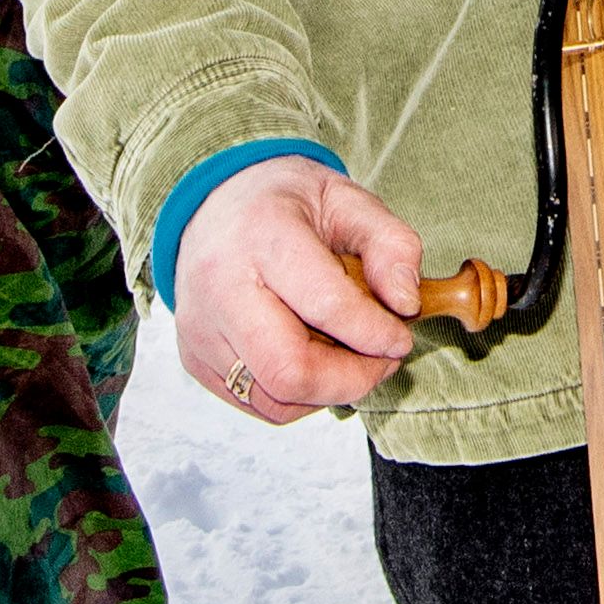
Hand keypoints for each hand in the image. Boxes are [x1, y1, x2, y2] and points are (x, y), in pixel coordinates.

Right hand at [170, 154, 425, 427]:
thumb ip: (391, 244)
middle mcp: (221, 286)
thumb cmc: (286, 204)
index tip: (401, 337)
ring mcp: (201, 328)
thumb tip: (407, 304)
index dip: (375, 333)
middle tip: (381, 360)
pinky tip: (312, 357)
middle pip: (291, 370)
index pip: (325, 304)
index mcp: (263, 234)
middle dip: (353, 379)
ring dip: (328, 391)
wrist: (211, 204)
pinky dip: (299, 396)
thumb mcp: (348, 200)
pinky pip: (258, 403)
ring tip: (347, 355)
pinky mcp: (195, 358)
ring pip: (276, 398)